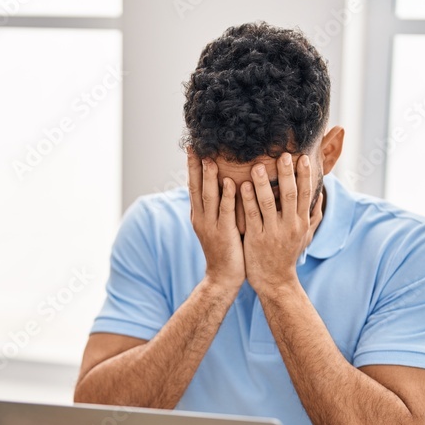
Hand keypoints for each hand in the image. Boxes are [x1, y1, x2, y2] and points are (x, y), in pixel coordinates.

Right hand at [187, 149, 244, 290]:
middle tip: (196, 147)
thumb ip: (218, 207)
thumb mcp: (217, 226)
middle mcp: (201, 218)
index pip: (193, 186)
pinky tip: (232, 182)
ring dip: (209, 178)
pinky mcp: (224, 234)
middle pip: (196, 187)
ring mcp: (211, 226)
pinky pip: (226, 211)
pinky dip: (228, 196)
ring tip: (211, 159)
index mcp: (199, 215)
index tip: (193, 148)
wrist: (224, 277)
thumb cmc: (225, 250)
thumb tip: (224, 185)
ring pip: (209, 197)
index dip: (192, 167)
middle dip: (195, 167)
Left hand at [241, 153, 322, 295]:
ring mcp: (272, 232)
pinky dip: (247, 200)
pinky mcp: (256, 238)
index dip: (304, 175)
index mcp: (301, 222)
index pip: (305, 194)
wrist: (275, 282)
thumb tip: (322, 195)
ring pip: (268, 203)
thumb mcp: (305, 237)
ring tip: (257, 166)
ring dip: (263, 183)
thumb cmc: (288, 255)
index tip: (302, 157)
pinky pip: (252, 216)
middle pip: (290, 195)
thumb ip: (313, 216)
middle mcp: (290, 226)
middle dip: (287, 173)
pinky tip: (241, 186)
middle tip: (283, 154)